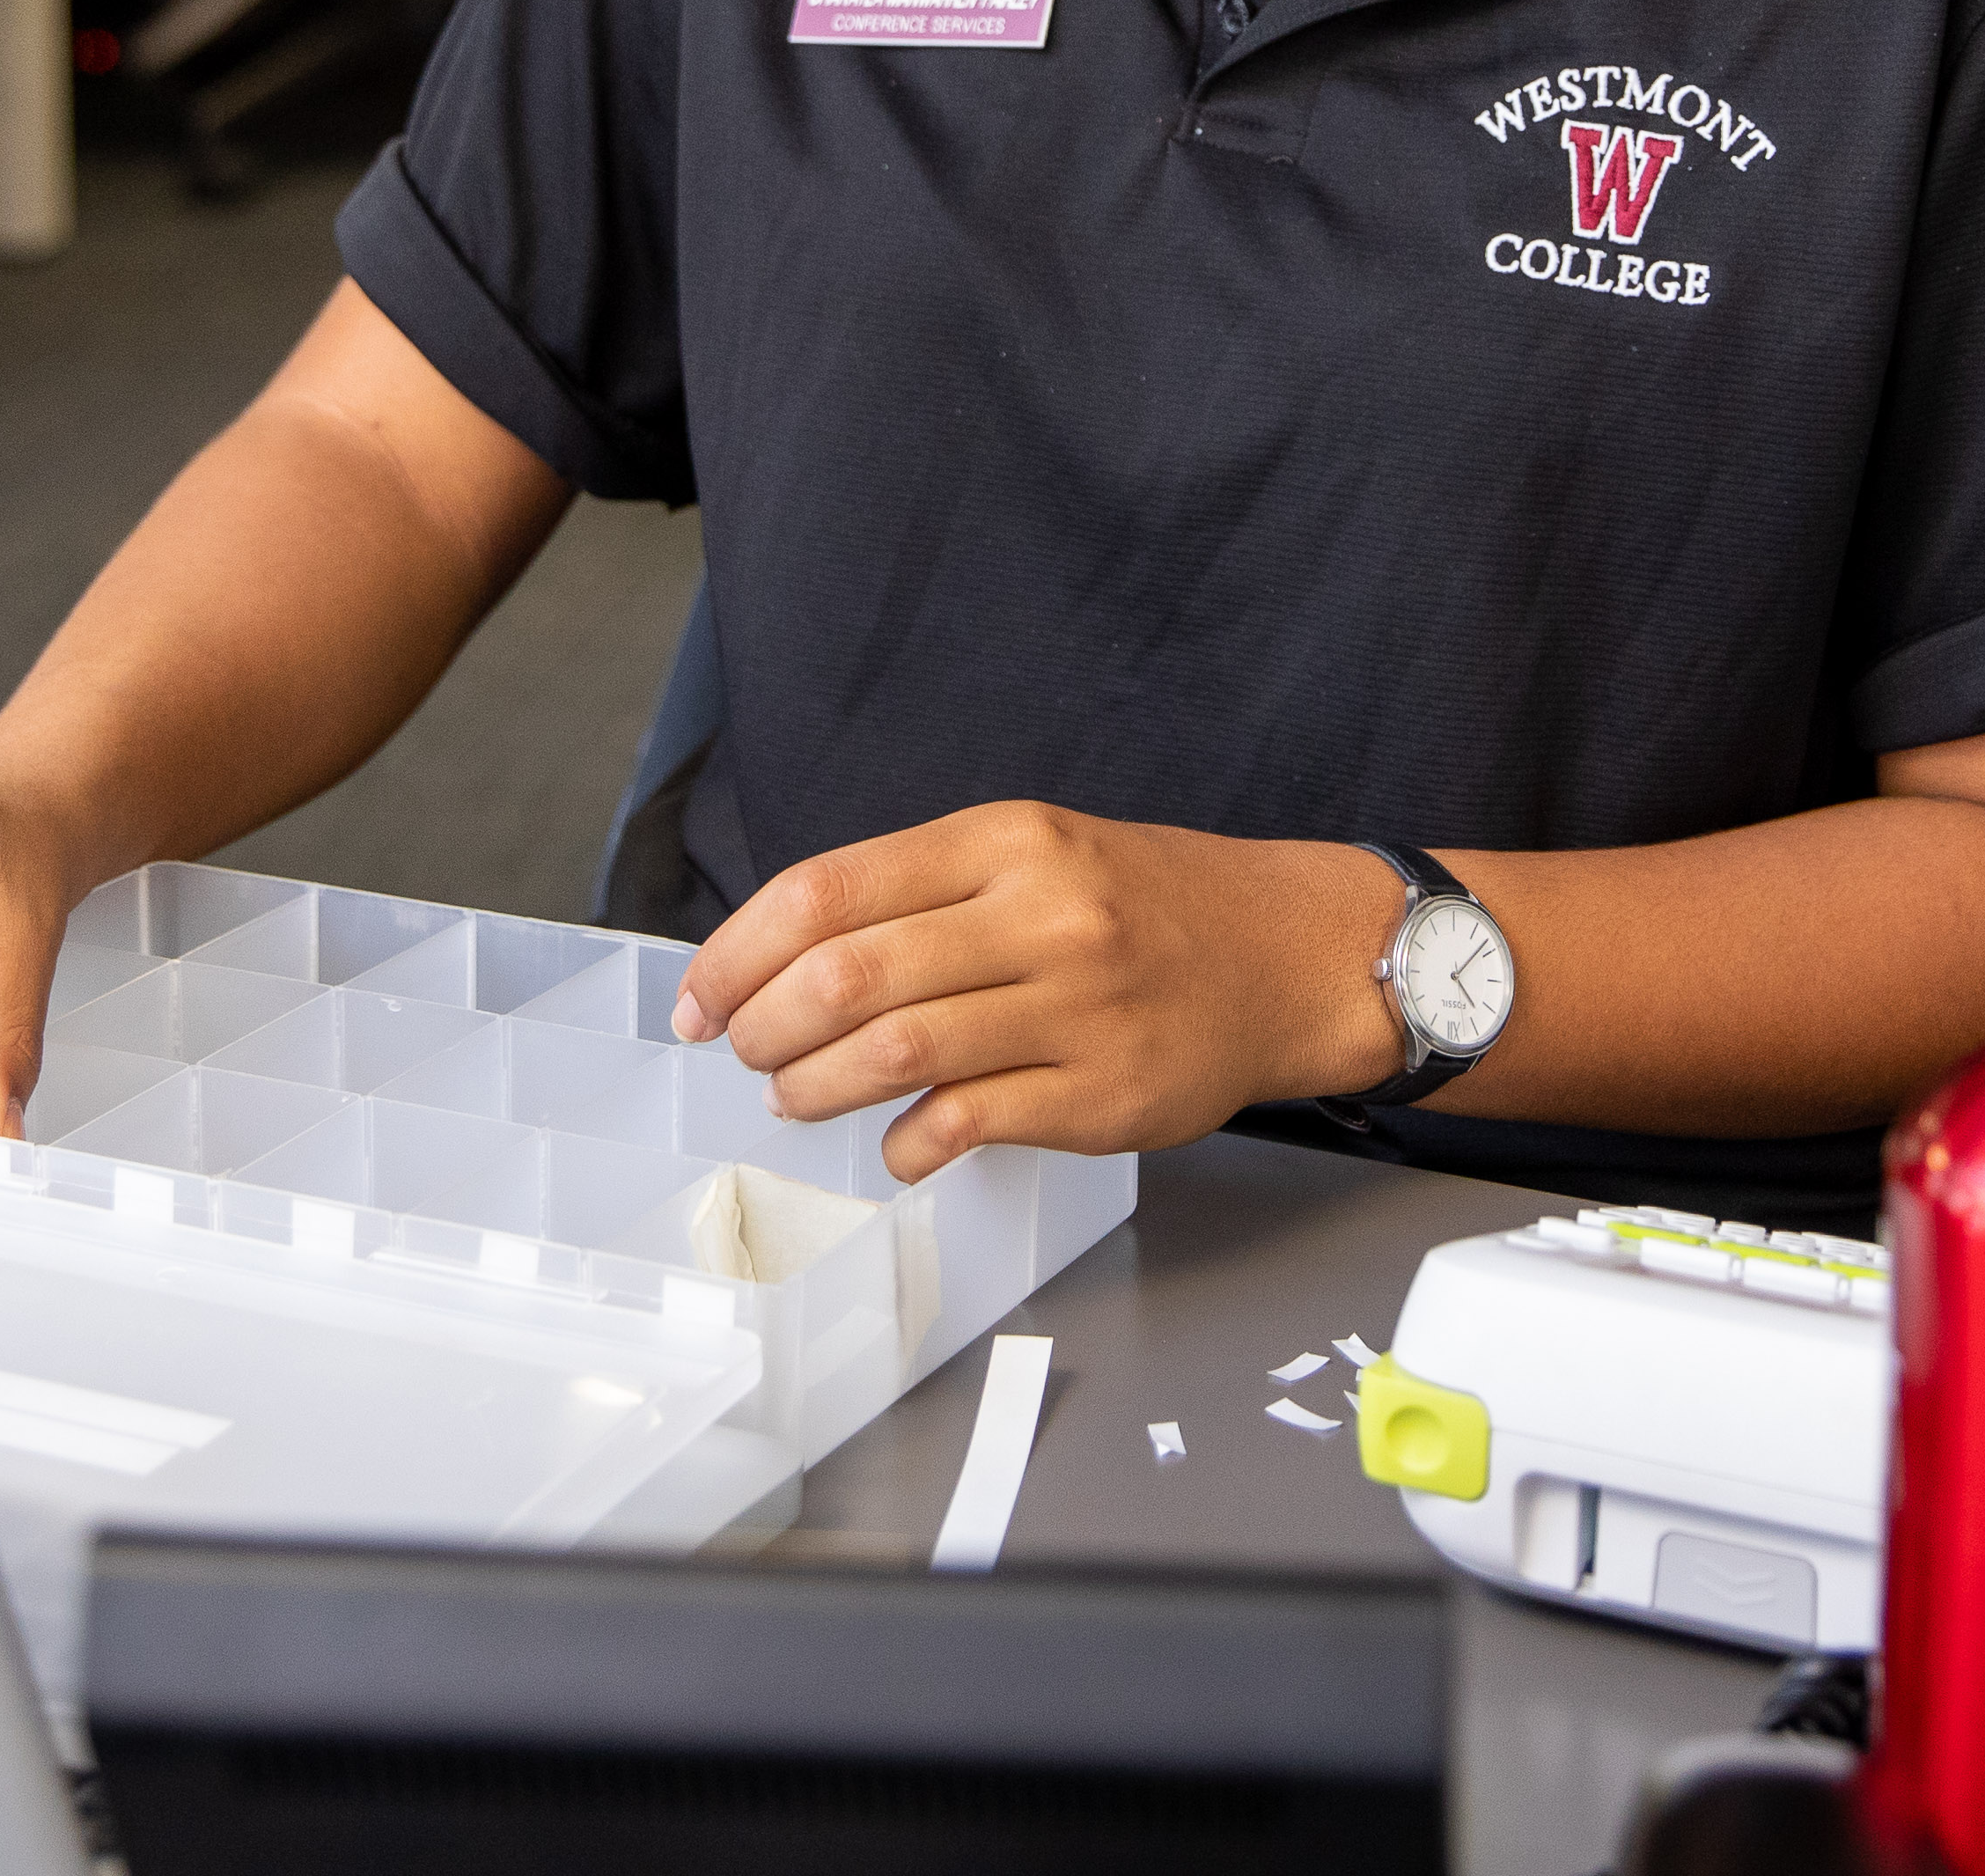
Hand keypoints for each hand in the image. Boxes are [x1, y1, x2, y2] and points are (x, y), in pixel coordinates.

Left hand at [670, 803, 1411, 1179]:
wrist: (1285, 955)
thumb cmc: (1141, 906)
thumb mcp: (1035, 853)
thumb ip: (922, 895)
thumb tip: (781, 961)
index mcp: (1007, 840)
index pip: (829, 890)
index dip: (738, 952)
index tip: (699, 996)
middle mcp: (1040, 914)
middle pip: (849, 974)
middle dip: (763, 1025)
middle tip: (742, 1052)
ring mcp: (1075, 1007)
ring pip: (897, 1051)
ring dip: (815, 1086)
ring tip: (793, 1097)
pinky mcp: (1103, 1093)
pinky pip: (968, 1123)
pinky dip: (906, 1143)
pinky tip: (895, 1145)